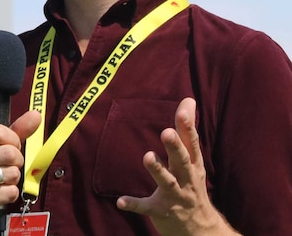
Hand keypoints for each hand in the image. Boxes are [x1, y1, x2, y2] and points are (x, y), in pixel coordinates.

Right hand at [0, 110, 40, 235]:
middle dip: (16, 162)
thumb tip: (36, 114)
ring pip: (12, 173)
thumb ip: (18, 130)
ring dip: (13, 179)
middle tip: (6, 167)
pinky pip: (10, 191)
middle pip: (9, 153)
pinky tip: (0, 194)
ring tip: (1, 181)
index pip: (1, 132)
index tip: (10, 148)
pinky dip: (11, 194)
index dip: (14, 141)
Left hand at [116, 98, 238, 235]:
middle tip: (166, 132)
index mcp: (193, 166)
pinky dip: (134, 204)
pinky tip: (121, 201)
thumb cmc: (192, 186)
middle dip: (175, 148)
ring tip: (147, 156)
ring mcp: (174, 197)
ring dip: (157, 170)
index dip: (188, 127)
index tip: (184, 109)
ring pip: (167, 182)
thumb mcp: (193, 159)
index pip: (192, 144)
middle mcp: (186, 180)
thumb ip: (186, 131)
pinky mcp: (160, 211)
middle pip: (182, 162)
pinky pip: (146, 207)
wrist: (202, 231)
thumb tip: (188, 100)